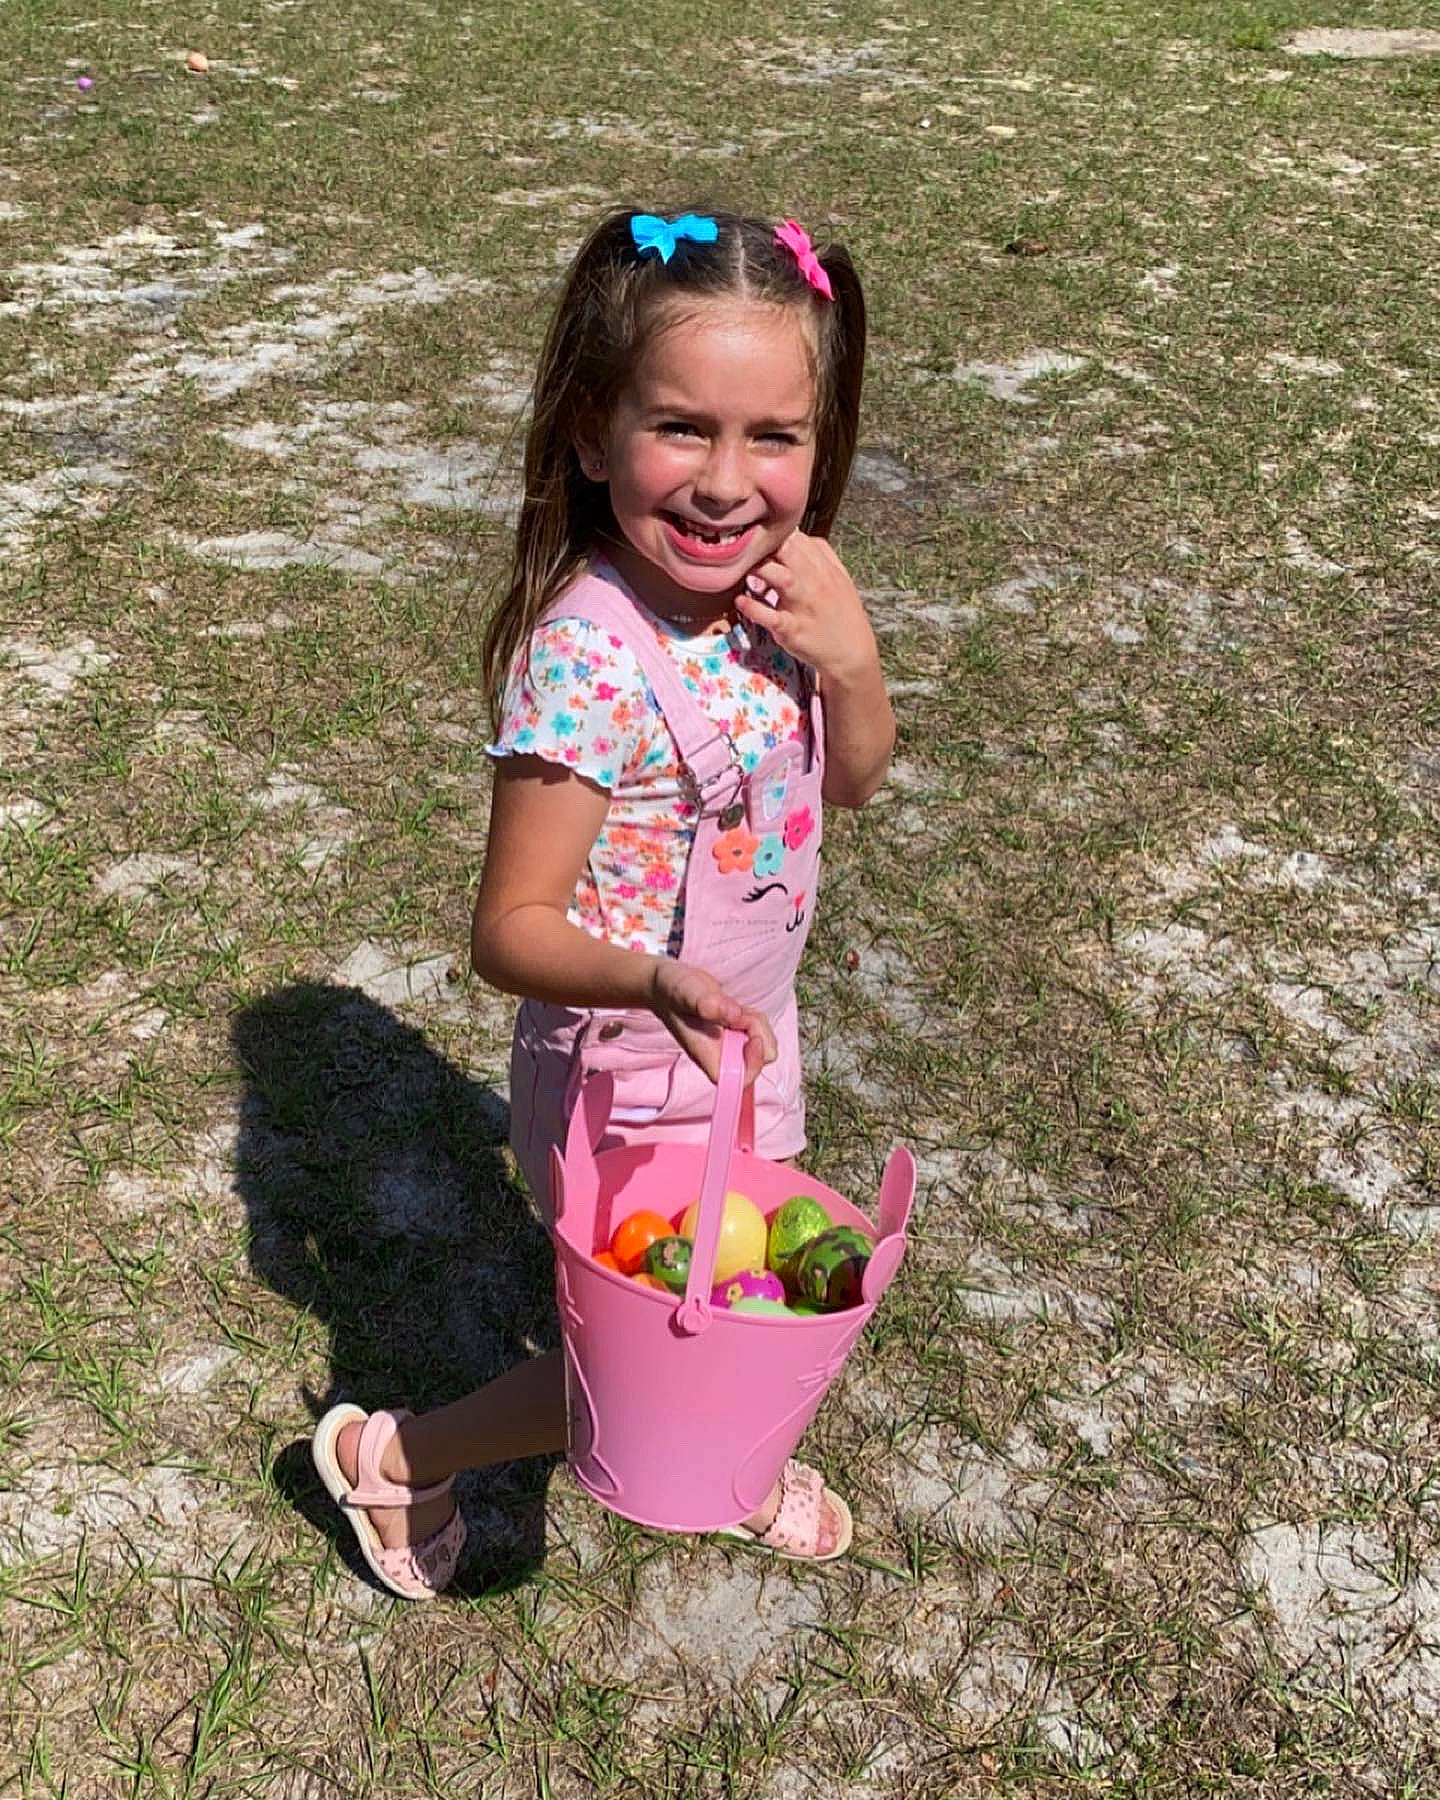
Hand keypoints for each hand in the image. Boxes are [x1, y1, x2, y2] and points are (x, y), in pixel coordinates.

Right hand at [648, 959, 776, 1085]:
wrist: (668, 985)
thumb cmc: (673, 992)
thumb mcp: (687, 992)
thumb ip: (707, 1003)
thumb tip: (733, 1014)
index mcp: (709, 1056)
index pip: (739, 1079)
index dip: (753, 1064)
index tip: (752, 1038)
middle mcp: (723, 1056)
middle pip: (761, 1060)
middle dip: (759, 1034)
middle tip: (740, 1014)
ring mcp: (732, 1045)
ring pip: (765, 1044)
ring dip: (757, 1023)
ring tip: (733, 1009)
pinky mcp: (739, 1034)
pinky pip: (761, 1032)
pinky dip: (755, 1018)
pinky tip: (736, 1009)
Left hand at [735, 530, 880, 687]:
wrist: (852, 654)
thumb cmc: (842, 614)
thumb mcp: (839, 578)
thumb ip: (822, 554)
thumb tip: (800, 533)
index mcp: (824, 568)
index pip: (797, 537)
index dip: (774, 531)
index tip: (757, 534)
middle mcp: (814, 582)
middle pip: (788, 550)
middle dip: (765, 544)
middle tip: (744, 548)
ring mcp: (804, 606)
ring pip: (781, 578)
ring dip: (758, 569)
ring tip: (739, 569)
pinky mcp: (793, 630)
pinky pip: (772, 616)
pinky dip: (754, 608)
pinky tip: (740, 601)